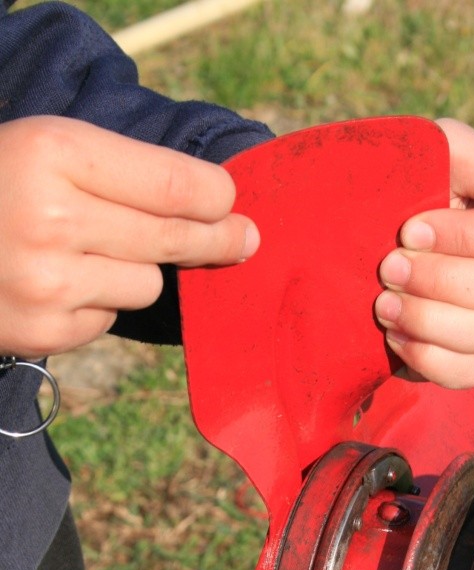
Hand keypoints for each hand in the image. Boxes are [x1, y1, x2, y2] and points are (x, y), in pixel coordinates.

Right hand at [0, 116, 259, 358]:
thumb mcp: (47, 149)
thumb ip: (125, 172)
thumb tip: (220, 208)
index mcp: (53, 152)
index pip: (169, 183)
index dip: (215, 197)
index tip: (235, 203)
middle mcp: (52, 218)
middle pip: (171, 238)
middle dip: (215, 239)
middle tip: (245, 239)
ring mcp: (47, 281)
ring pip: (146, 283)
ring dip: (134, 270)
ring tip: (86, 252)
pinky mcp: (45, 331)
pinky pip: (110, 318)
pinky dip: (96, 304)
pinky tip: (58, 284)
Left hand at [375, 118, 473, 387]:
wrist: (329, 225)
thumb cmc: (394, 178)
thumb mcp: (445, 149)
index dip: (465, 239)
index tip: (410, 227)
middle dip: (442, 278)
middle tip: (388, 265)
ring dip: (429, 317)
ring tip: (382, 301)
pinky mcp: (455, 360)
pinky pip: (469, 373)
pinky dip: (429, 357)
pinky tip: (393, 336)